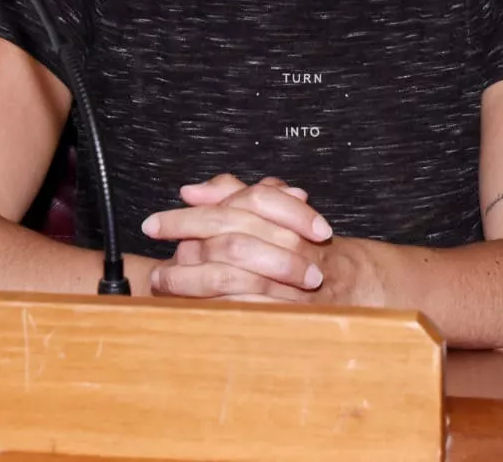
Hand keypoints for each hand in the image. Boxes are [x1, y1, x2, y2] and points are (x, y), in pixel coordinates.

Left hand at [143, 174, 332, 301]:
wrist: (348, 282)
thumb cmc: (298, 244)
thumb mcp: (268, 210)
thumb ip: (231, 195)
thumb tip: (191, 190)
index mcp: (281, 216)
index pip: (232, 207)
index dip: (189, 215)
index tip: (154, 223)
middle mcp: (289, 243)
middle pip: (228, 240)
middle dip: (184, 248)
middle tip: (154, 257)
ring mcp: (291, 280)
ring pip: (232, 276)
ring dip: (190, 281)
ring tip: (163, 281)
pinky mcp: (290, 312)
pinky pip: (247, 309)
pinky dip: (215, 307)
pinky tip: (192, 306)